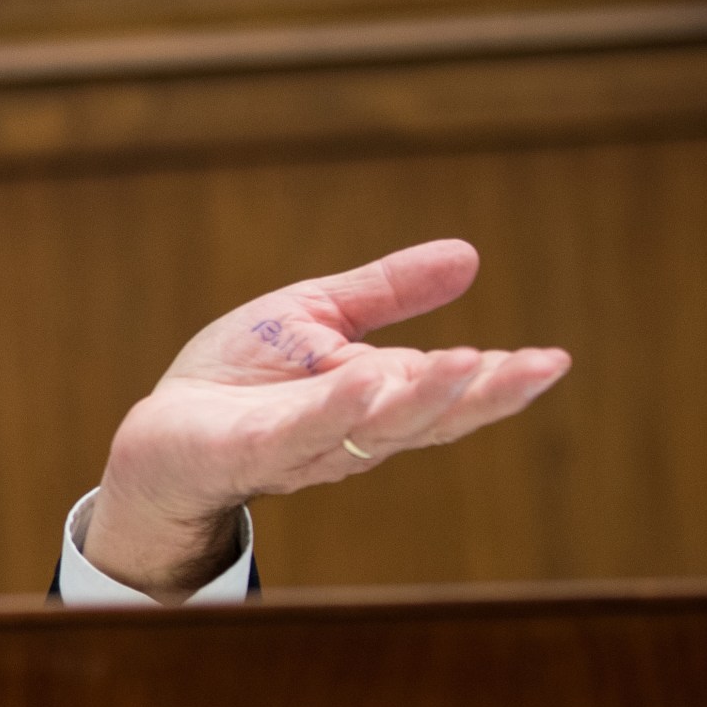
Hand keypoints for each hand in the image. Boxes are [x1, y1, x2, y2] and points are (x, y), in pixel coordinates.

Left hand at [81, 239, 570, 598]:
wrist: (156, 440)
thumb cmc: (235, 382)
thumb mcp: (315, 317)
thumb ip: (387, 293)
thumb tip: (469, 255)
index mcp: (374, 398)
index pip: (446, 391)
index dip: (498, 380)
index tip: (551, 361)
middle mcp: (351, 431)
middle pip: (429, 417)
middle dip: (486, 394)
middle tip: (542, 368)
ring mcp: (304, 445)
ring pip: (376, 429)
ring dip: (424, 398)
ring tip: (469, 363)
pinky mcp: (251, 451)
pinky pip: (301, 433)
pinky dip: (338, 410)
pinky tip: (369, 384)